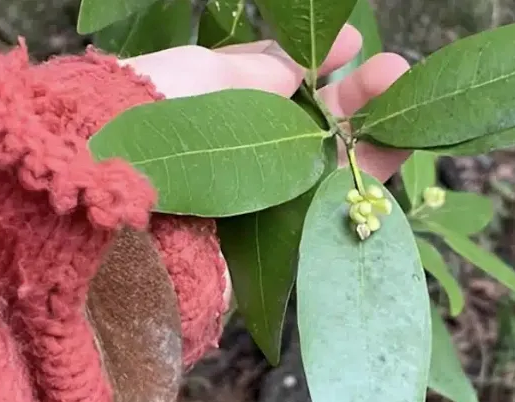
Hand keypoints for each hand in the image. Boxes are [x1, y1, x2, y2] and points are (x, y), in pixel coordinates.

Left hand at [118, 25, 412, 308]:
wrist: (110, 223)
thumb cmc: (143, 131)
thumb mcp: (195, 77)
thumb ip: (252, 73)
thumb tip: (291, 72)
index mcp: (198, 109)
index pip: (262, 80)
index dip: (308, 61)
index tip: (348, 43)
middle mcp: (224, 155)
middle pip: (299, 122)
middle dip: (348, 94)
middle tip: (392, 70)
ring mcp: (247, 200)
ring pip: (319, 163)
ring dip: (365, 129)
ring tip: (404, 94)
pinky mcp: (266, 245)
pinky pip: (323, 209)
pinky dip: (362, 178)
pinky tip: (395, 146)